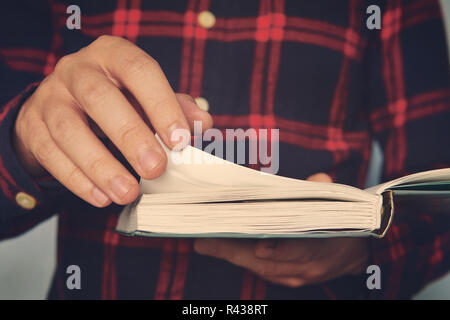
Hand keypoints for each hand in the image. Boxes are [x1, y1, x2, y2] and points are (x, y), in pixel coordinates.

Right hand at [13, 35, 212, 206]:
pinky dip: (77, 179)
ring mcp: (50, 96)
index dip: (161, 104)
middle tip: (155, 169)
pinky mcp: (32, 125)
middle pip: (100, 98)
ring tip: (128, 192)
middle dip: (130, 136)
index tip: (179, 140)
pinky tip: (101, 197)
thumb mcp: (146, 96)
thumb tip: (203, 122)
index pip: (139, 70)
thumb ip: (176, 106)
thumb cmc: (116, 100)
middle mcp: (77, 70)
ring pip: (69, 129)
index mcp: (113, 55)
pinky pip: (51, 154)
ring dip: (101, 166)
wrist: (62, 104)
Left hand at [194, 173, 368, 287]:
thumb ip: (326, 192)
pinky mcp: (289, 279)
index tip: (237, 240)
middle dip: (232, 251)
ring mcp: (295, 277)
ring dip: (232, 256)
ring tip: (207, 243)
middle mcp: (303, 269)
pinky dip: (242, 260)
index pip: (286, 249)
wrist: (358, 252)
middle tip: (203, 240)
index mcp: (316, 248)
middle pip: (261, 261)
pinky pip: (261, 271)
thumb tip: (318, 179)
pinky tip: (224, 249)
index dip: (264, 245)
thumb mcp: (340, 206)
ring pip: (258, 268)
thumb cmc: (345, 225)